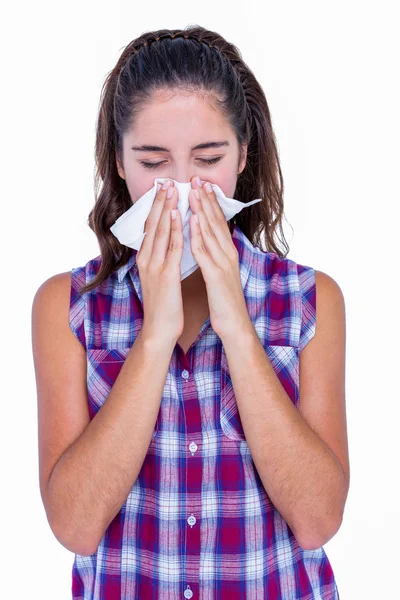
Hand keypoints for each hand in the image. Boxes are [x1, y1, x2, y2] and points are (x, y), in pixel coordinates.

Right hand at [137, 179, 183, 342]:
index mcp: (145, 259)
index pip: (149, 227)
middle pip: (152, 224)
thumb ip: (160, 260)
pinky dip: (173, 229)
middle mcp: (146, 259)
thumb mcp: (159, 277)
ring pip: (160, 231)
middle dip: (159, 201)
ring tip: (171, 189)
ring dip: (165, 208)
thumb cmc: (163, 305)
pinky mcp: (165, 274)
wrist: (159, 329)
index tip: (161, 189)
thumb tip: (166, 244)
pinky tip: (177, 214)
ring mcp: (154, 266)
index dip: (155, 207)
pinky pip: (171, 247)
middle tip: (166, 181)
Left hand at [188, 176, 251, 339]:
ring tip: (192, 192)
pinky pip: (205, 251)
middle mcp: (228, 253)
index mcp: (227, 252)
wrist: (234, 324)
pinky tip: (191, 221)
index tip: (202, 185)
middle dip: (206, 199)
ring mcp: (223, 263)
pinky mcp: (216, 274)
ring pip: (211, 231)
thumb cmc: (225, 300)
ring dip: (201, 210)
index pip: (218, 223)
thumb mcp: (221, 273)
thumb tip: (208, 242)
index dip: (210, 203)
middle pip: (216, 221)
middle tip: (197, 179)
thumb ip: (216, 256)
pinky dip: (198, 234)